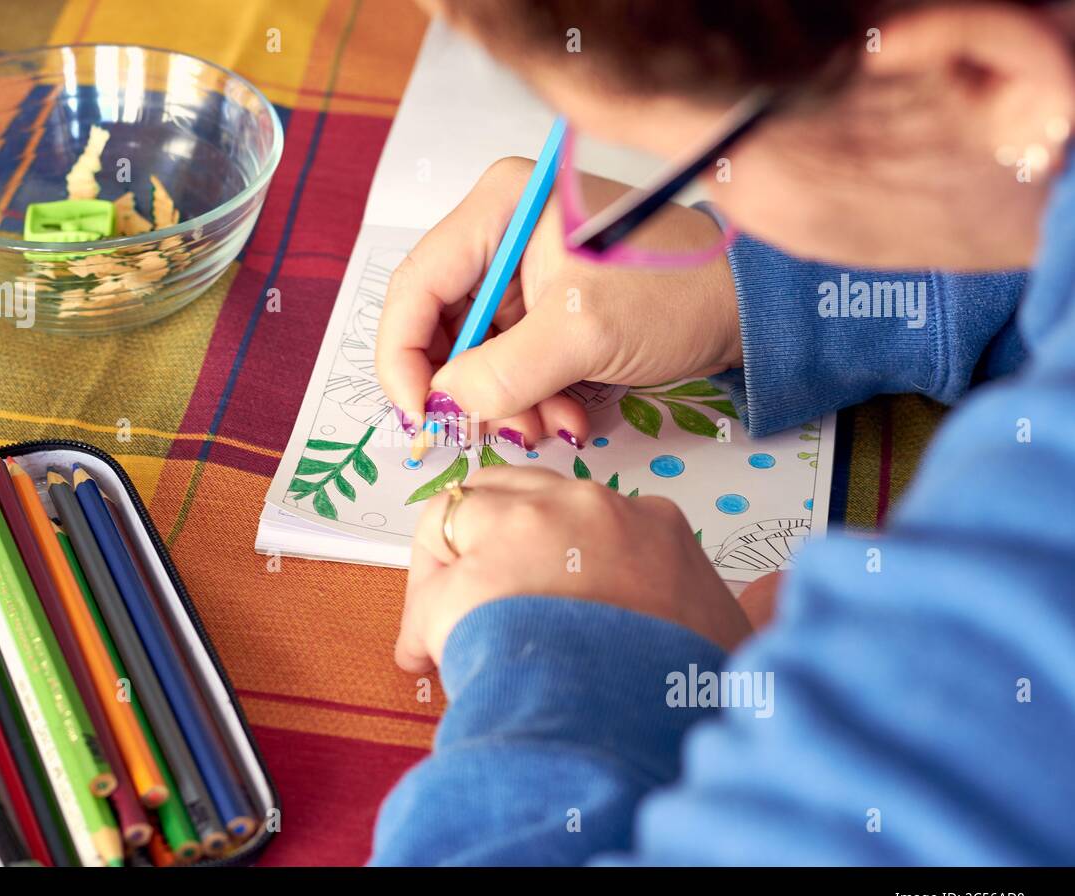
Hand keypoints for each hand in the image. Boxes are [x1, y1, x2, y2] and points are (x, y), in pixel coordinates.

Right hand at [376, 156, 741, 449]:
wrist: (748, 307)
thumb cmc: (676, 295)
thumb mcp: (583, 335)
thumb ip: (502, 374)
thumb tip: (443, 406)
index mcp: (499, 208)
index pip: (415, 286)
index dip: (404, 358)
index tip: (419, 414)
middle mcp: (500, 232)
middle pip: (439, 323)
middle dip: (463, 387)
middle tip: (484, 432)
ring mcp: (521, 272)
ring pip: (474, 353)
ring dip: (502, 402)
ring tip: (547, 427)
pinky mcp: (544, 307)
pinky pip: (509, 362)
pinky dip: (529, 398)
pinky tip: (568, 417)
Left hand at [395, 467, 751, 671]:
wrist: (637, 723)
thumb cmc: (682, 688)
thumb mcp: (732, 634)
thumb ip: (752, 605)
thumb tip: (779, 592)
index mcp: (650, 524)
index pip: (579, 509)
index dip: (548, 549)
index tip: (540, 588)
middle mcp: (586, 510)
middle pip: (511, 494)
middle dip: (486, 542)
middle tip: (479, 599)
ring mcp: (525, 532)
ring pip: (458, 516)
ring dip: (446, 571)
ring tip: (449, 628)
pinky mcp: (471, 573)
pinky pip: (427, 587)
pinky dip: (422, 624)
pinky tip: (432, 657)